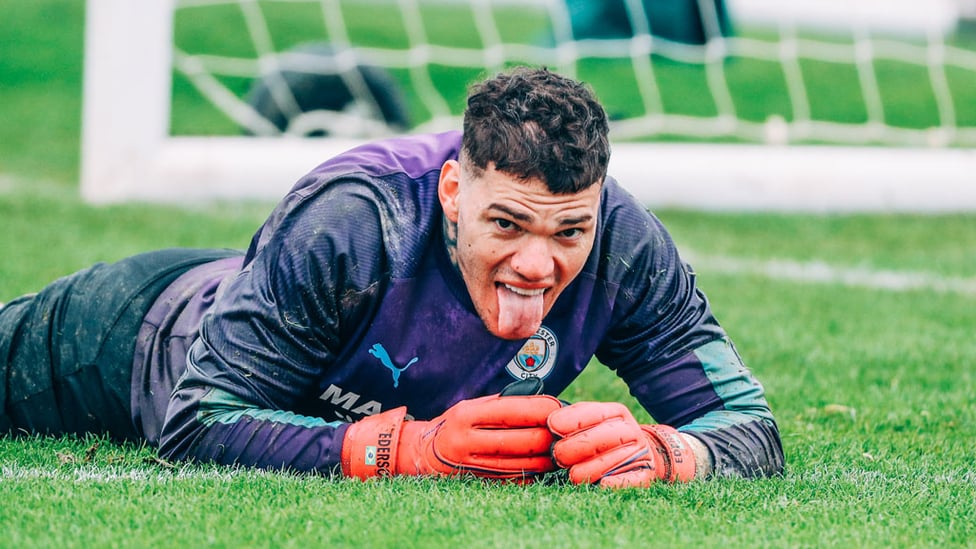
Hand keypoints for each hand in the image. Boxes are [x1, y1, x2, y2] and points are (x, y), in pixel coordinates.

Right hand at [341, 381, 561, 480]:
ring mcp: (471, 464)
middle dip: (547, 436)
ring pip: (520, 463)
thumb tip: (542, 399)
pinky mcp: (477, 480)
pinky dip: (532, 474)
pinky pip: (513, 479)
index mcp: (467, 415)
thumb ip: (502, 403)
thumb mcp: (472, 405)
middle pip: (520, 441)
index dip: (539, 409)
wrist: (423, 453)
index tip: (557, 406)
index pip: (511, 411)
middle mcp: (468, 440)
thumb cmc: (457, 423)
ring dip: (545, 458)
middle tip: (563, 431)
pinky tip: (543, 466)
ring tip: (558, 449)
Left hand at [547, 401, 695, 487]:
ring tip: (573, 473)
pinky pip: (627, 480)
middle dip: (570, 449)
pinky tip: (602, 483)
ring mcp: (639, 452)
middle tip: (558, 456)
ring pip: (606, 463)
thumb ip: (573, 419)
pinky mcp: (645, 475)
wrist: (644, 454)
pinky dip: (612, 483)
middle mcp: (629, 430)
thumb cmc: (607, 436)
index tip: (552, 427)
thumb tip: (552, 424)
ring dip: (584, 471)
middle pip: (596, 440)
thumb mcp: (594, 420)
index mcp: (616, 413)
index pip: (591, 414)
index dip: (568, 421)